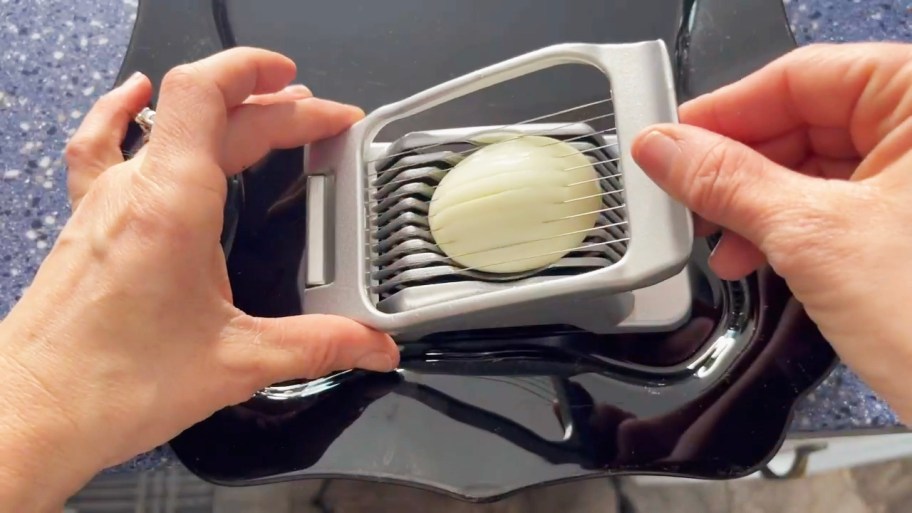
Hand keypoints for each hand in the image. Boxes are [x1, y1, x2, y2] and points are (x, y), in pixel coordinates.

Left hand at [0, 47, 398, 510]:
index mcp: (174, 203)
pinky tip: (133, 96)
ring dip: (219, 107)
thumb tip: (374, 347)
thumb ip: (318, 347)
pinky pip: (99, 144)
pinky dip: (122, 111)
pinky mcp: (88, 221)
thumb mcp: (237, 363)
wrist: (32, 414)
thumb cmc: (114, 386)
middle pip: (207, 111)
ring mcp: (104, 199)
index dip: (265, 78)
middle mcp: (134, 187)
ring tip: (261, 105)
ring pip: (163, 121)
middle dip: (274, 108)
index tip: (311, 95)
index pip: (214, 98)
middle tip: (323, 125)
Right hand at [631, 43, 911, 423]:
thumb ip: (728, 183)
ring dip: (755, 207)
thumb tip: (663, 149)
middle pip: (805, 122)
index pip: (801, 77)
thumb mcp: (813, 238)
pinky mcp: (910, 225)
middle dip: (737, 171)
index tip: (669, 142)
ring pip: (815, 167)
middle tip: (682, 198)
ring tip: (717, 243)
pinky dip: (787, 230)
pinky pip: (835, 204)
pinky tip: (752, 258)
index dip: (724, 112)